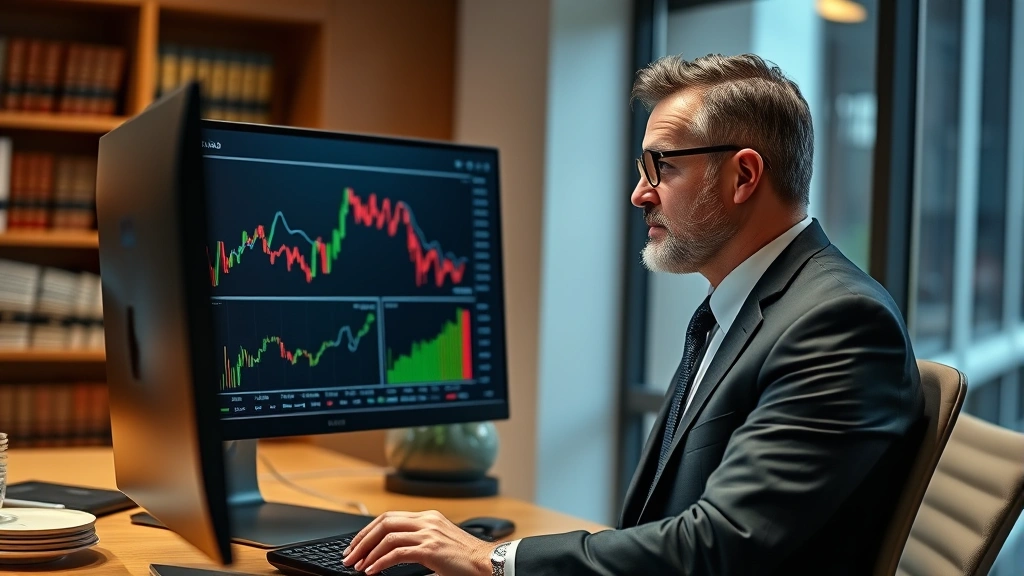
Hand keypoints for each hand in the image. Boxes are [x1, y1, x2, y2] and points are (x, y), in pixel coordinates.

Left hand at [342, 509, 493, 575]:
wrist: (487, 562)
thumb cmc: (466, 559)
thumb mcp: (439, 544)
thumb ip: (418, 543)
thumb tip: (390, 554)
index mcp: (428, 517)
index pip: (389, 517)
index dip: (368, 531)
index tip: (356, 545)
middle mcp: (427, 521)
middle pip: (384, 522)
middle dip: (362, 539)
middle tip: (350, 555)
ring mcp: (429, 533)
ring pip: (387, 537)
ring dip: (367, 552)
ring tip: (357, 565)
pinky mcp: (431, 549)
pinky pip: (397, 553)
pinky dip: (380, 562)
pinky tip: (372, 571)